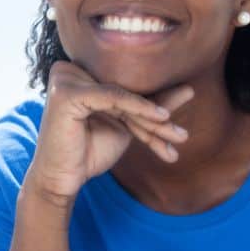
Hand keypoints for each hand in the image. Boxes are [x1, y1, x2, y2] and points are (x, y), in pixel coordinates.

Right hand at [25, 61, 193, 202]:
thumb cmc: (89, 152)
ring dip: (152, 117)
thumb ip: (152, 106)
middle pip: (125, 89)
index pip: (126, 85)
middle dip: (155, 116)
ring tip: (178, 136)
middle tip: (181, 136)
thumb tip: (189, 88)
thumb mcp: (127, 126)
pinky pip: (112, 95)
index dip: (154, 107)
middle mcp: (72, 68)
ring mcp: (67, 77)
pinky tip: (161, 118)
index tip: (179, 127)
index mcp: (83, 72)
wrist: (60, 182)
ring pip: (123, 93)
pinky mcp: (66, 91)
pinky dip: (138, 107)